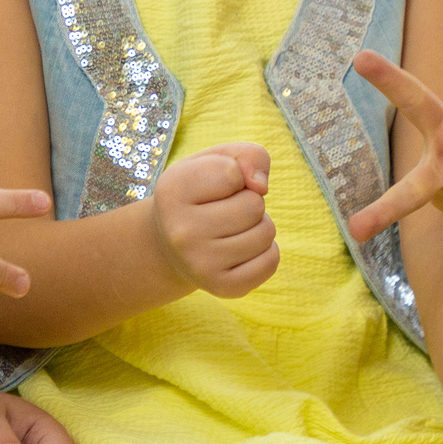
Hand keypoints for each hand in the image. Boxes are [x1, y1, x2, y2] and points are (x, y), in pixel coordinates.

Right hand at [151, 144, 279, 298]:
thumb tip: (261, 185)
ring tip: (232, 229)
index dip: (234, 174)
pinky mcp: (222, 288)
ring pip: (266, 233)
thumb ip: (247, 155)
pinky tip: (241, 249)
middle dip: (249, 202)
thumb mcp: (215, 161)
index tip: (214, 186)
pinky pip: (271, 261)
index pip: (232, 172)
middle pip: (254, 205)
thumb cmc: (200, 194)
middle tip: (225, 210)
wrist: (171, 245)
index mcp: (172, 192)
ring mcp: (200, 265)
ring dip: (257, 226)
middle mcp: (181, 232)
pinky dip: (265, 251)